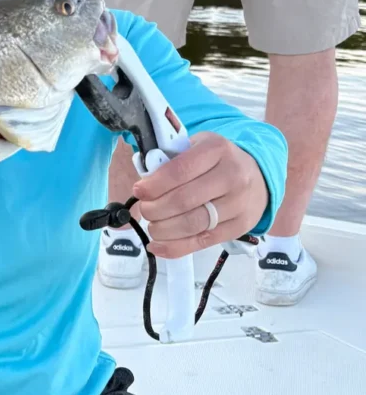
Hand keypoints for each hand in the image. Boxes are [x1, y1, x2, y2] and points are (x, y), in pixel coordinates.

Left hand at [133, 131, 267, 259]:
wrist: (257, 177)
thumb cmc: (216, 162)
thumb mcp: (196, 146)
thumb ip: (171, 159)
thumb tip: (144, 182)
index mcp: (217, 149)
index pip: (179, 170)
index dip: (154, 185)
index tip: (139, 191)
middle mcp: (233, 176)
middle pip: (183, 200)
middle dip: (154, 209)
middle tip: (145, 210)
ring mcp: (239, 203)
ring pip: (192, 224)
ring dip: (163, 230)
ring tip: (152, 226)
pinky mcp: (240, 226)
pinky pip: (202, 242)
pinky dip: (175, 247)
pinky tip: (157, 245)